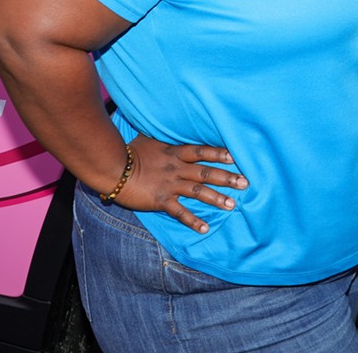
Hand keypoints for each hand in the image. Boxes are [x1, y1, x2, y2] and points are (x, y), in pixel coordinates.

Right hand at [114, 134, 247, 233]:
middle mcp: (176, 168)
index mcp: (174, 152)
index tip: (236, 155)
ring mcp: (169, 185)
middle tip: (245, 182)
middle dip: (227, 177)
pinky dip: (192, 220)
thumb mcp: (148, 140)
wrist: (112, 167)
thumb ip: (162, 138)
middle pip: (206, 172)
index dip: (219, 153)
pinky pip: (180, 212)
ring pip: (198, 191)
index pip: (201, 151)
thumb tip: (164, 128)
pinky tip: (205, 228)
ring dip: (216, 198)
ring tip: (232, 205)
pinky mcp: (160, 200)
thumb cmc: (128, 152)